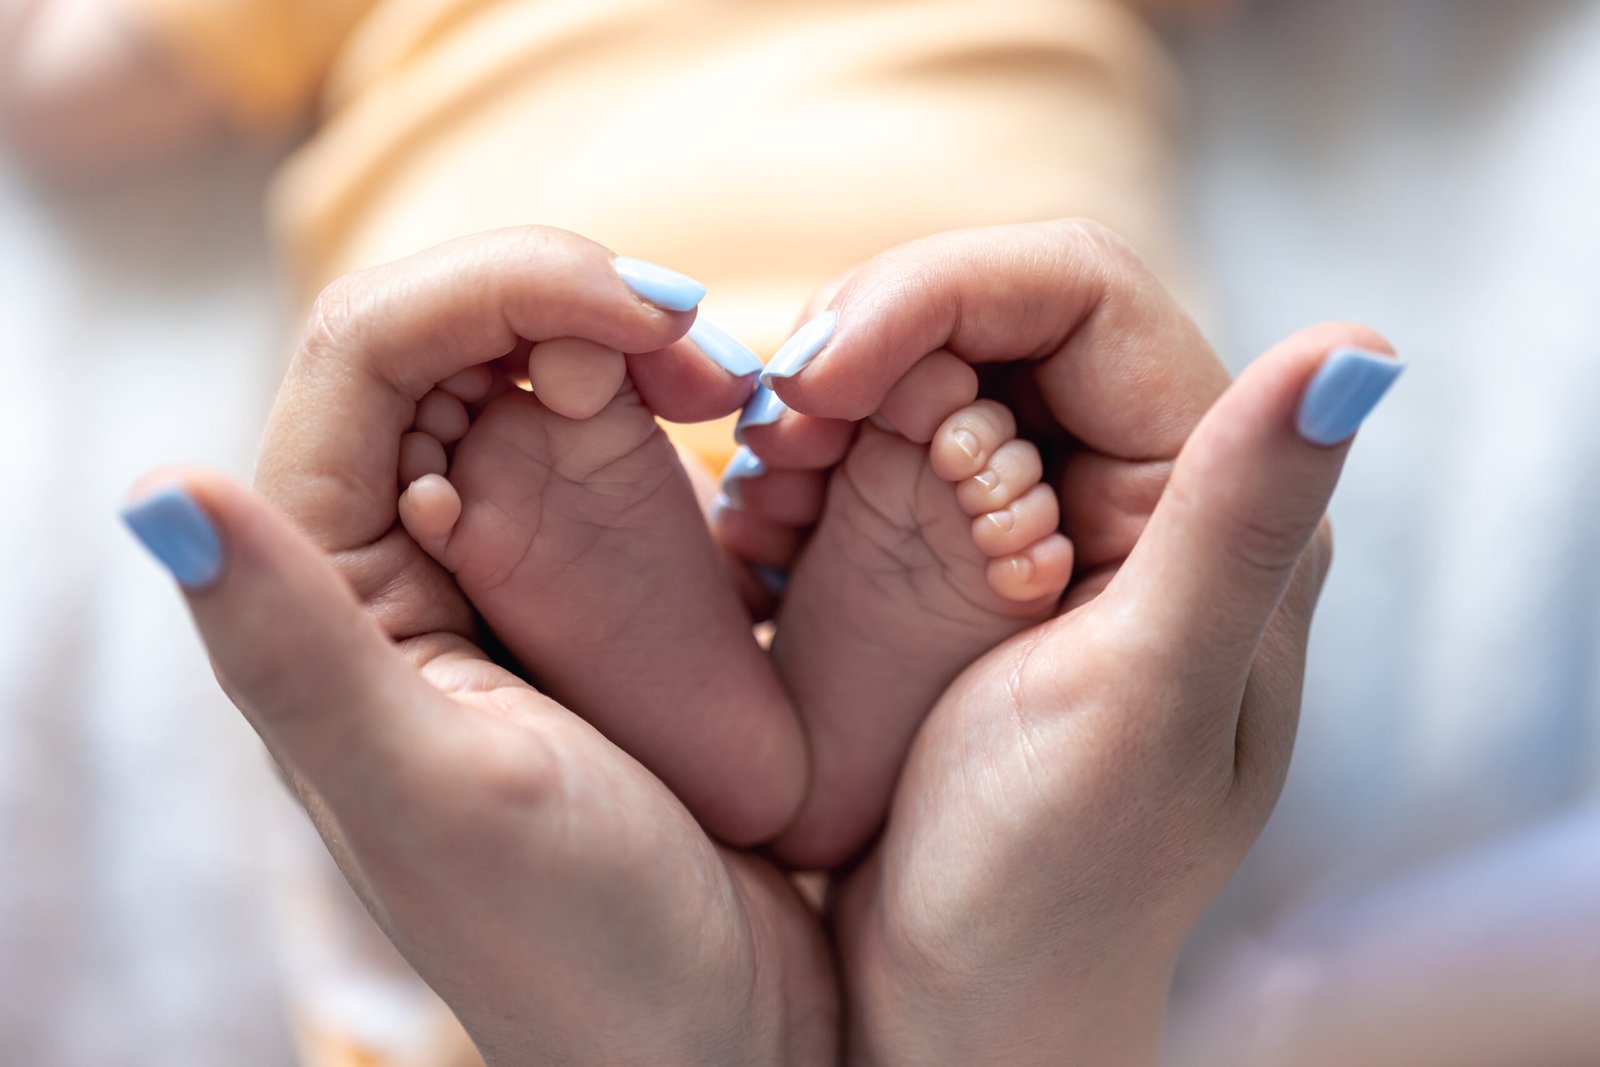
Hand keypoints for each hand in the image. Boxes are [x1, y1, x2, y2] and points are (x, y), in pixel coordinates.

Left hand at [123, 229, 837, 1064]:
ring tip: (739, 396)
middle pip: (454, 334)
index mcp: (324, 585)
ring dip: (638, 348)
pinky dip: (674, 410)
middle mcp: (389, 556)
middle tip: (719, 359)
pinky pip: (607, 440)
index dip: (506, 283)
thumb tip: (157, 490)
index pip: (372, 345)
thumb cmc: (586, 943)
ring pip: (536, 372)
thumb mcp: (441, 795)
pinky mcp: (579, 580)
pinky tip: (742, 443)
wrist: (722, 1031)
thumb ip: (292, 649)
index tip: (657, 312)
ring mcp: (490, 562)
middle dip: (584, 303)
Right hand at [759, 221, 1401, 1063]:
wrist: (960, 1007)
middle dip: (860, 354)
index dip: (939, 291)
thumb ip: (1240, 521)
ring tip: (759, 505)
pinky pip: (870, 453)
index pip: (1077, 292)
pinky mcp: (956, 560)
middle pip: (984, 315)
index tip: (823, 371)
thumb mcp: (1142, 702)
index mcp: (1205, 496)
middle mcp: (1134, 486)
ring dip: (816, 414)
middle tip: (772, 439)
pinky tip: (756, 535)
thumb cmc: (1053, 885)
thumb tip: (1353, 349)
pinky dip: (800, 473)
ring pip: (914, 376)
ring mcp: (1037, 518)